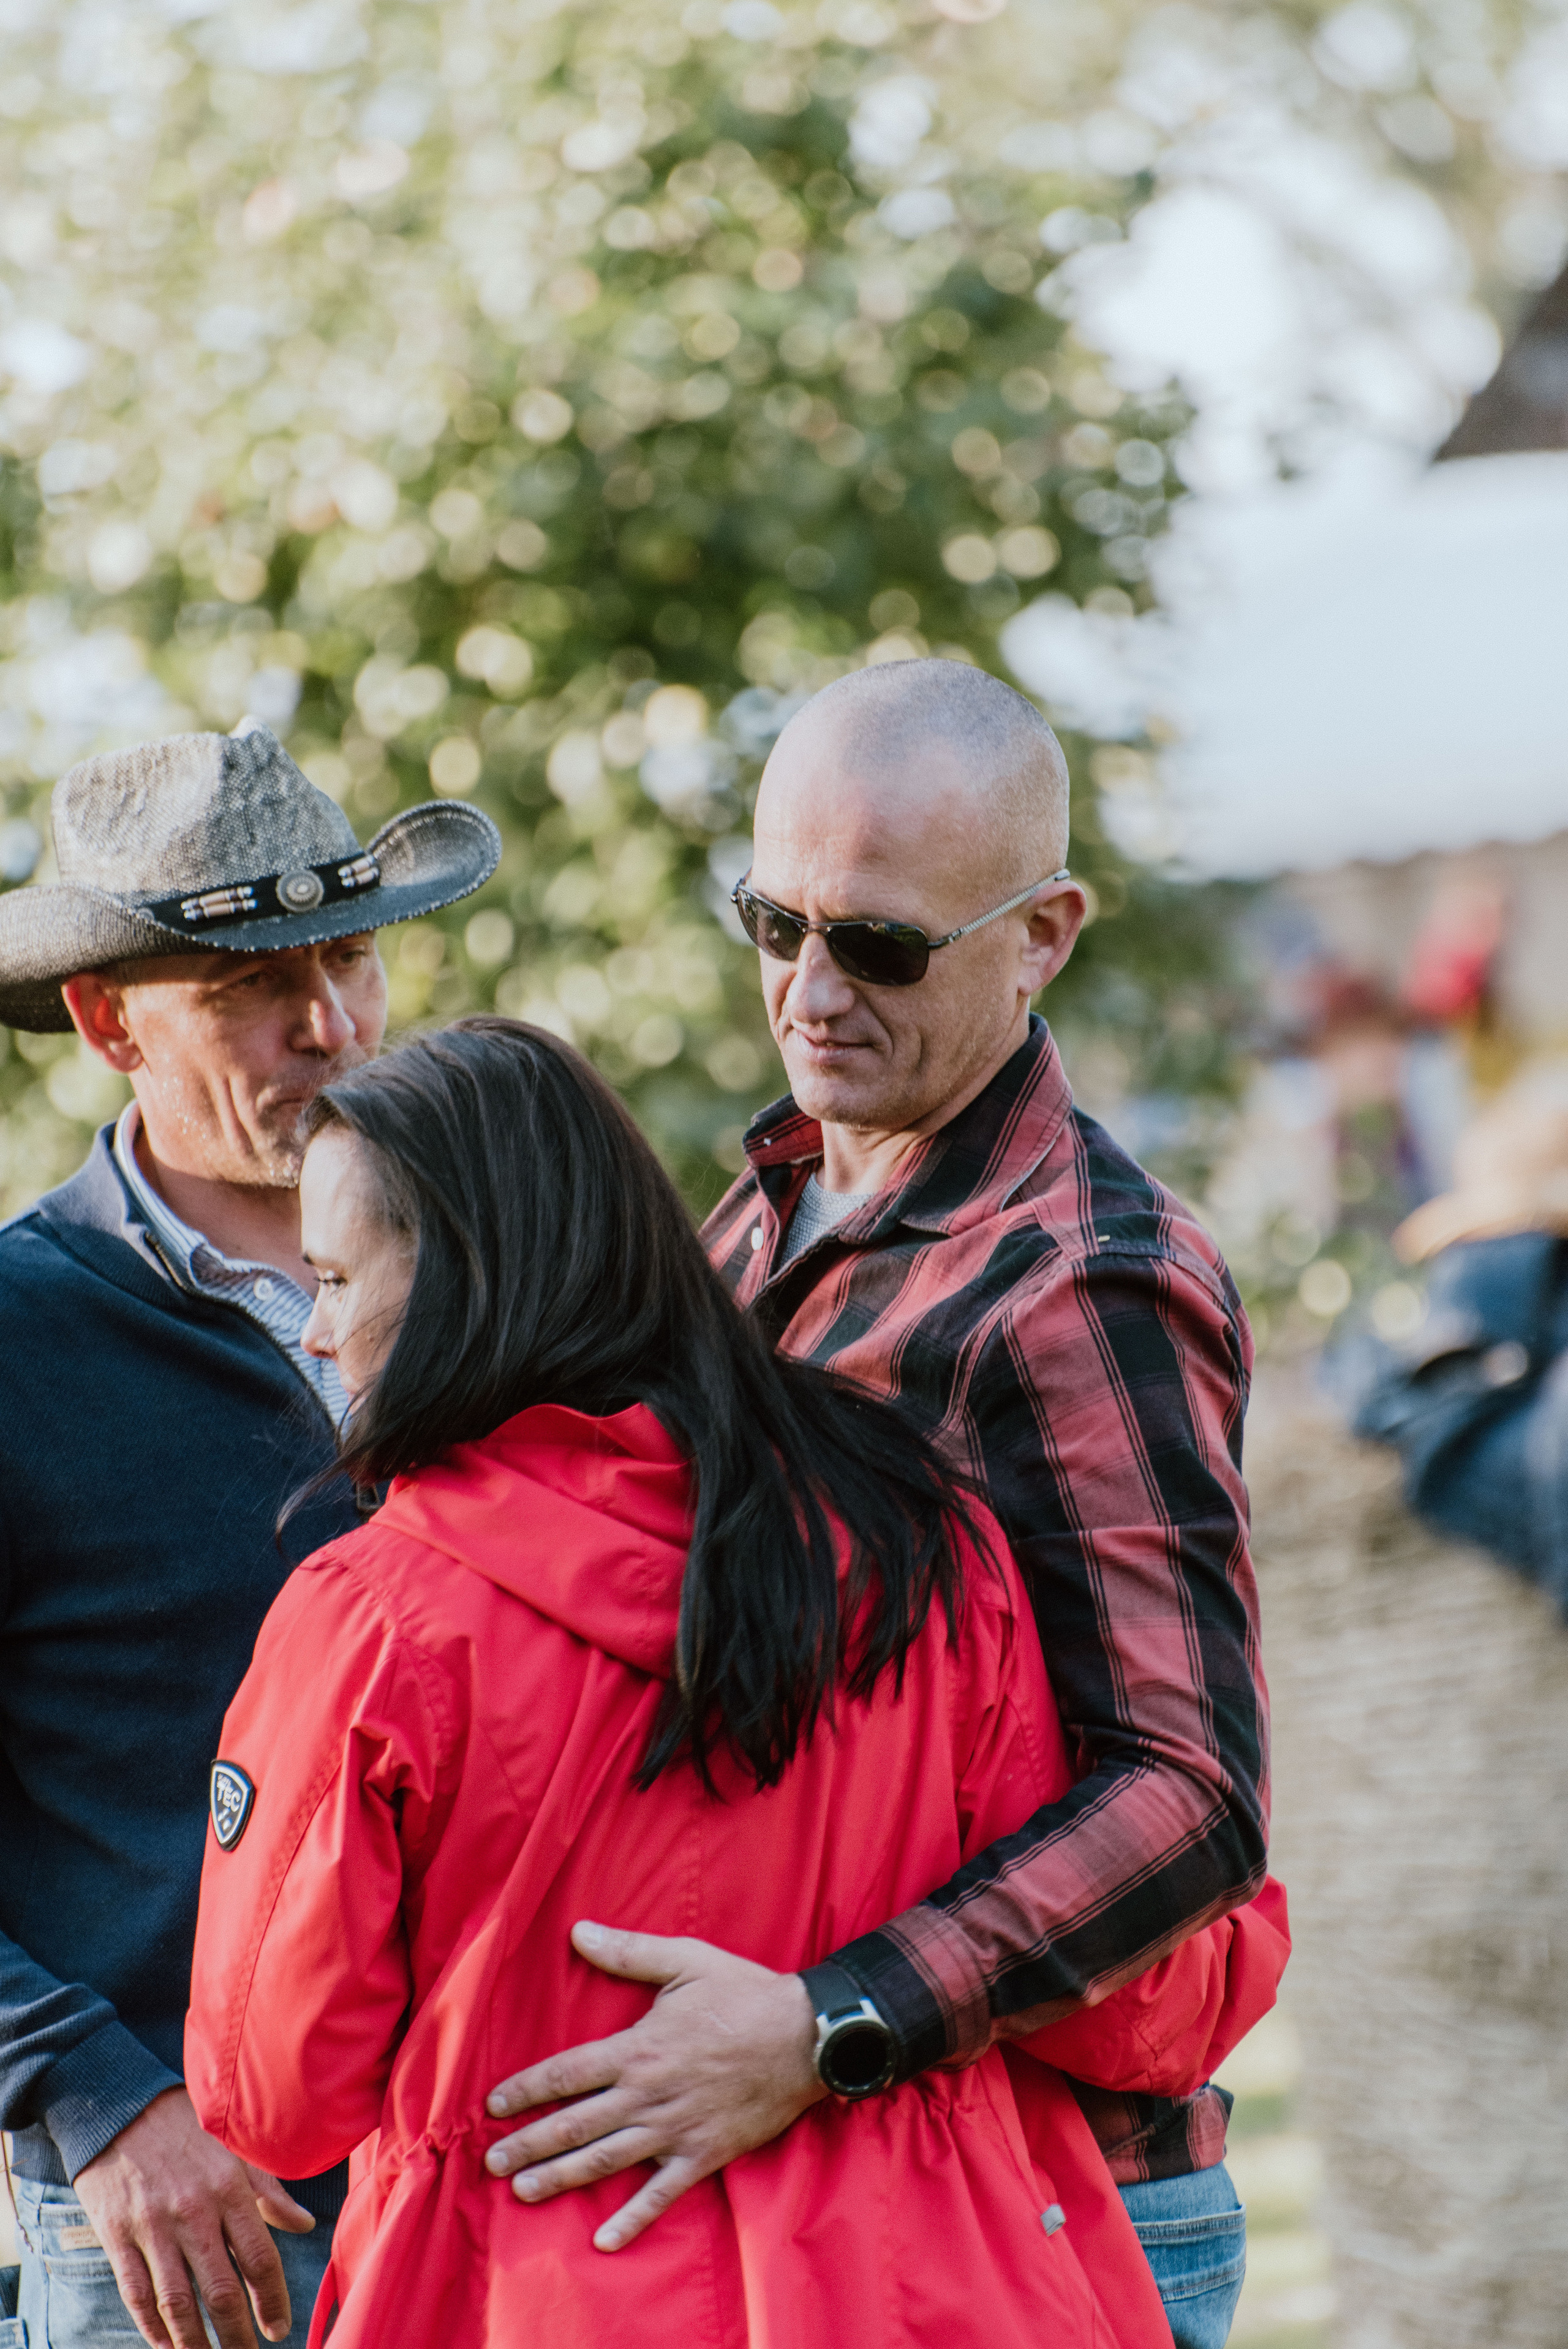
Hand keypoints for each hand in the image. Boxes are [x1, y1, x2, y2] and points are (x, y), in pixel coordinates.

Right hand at [72, 2086, 313, 2348]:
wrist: (119, 2105)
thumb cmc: (184, 2127)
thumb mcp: (234, 2148)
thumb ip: (270, 2190)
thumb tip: (305, 2223)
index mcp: (229, 2187)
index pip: (260, 2258)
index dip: (272, 2300)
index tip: (278, 2328)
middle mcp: (193, 2211)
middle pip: (221, 2290)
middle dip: (237, 2334)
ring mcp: (152, 2226)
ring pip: (178, 2303)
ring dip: (195, 2341)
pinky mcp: (116, 2235)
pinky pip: (137, 2293)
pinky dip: (152, 2327)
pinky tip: (166, 2343)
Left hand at [484, 1922, 825, 2250]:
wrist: (805, 2037)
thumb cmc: (744, 1994)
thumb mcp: (686, 1961)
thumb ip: (629, 1952)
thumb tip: (579, 1931)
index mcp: (639, 2048)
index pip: (568, 2073)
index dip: (527, 2089)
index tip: (494, 2104)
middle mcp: (648, 2093)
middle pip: (576, 2123)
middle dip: (530, 2144)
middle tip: (491, 2163)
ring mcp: (675, 2129)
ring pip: (607, 2159)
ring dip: (561, 2177)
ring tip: (523, 2192)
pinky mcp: (703, 2154)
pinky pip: (662, 2193)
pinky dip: (633, 2218)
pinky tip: (605, 2238)